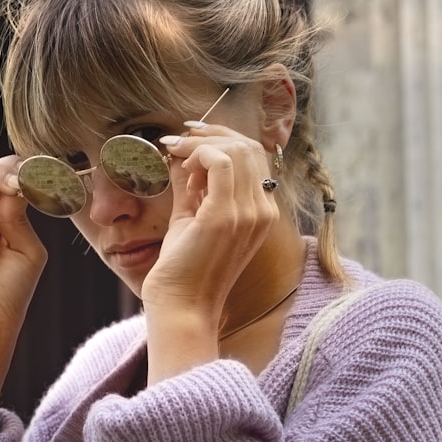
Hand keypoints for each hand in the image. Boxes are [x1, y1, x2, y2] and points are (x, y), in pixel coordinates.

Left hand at [142, 124, 277, 379]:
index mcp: (261, 213)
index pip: (255, 157)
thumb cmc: (184, 269)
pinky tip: (181, 167)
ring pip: (237, 149)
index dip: (223, 137)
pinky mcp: (225, 215)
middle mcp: (263, 211)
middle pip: (250, 147)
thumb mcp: (191, 216)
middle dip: (212, 133)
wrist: (182, 307)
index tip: (190, 138)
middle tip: (180, 140)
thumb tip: (180, 154)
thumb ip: (191, 185)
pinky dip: (198, 154)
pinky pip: (220, 162)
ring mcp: (248, 213)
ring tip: (178, 157)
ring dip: (202, 143)